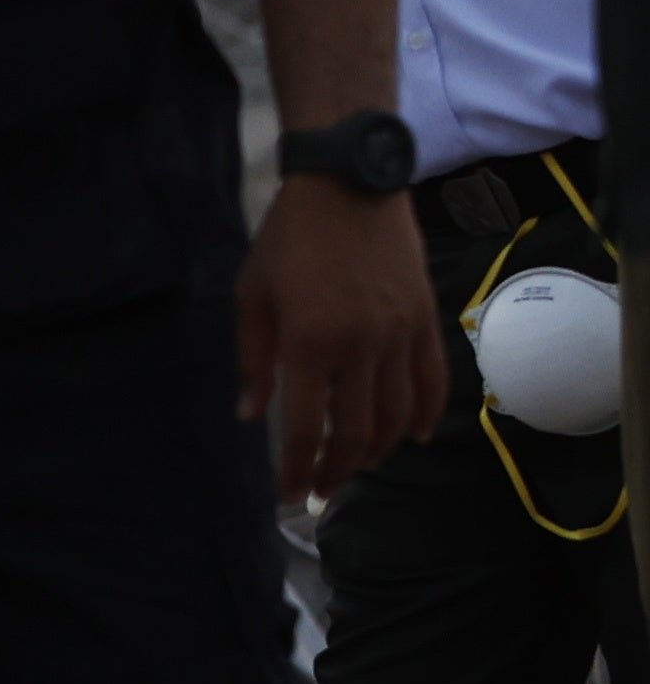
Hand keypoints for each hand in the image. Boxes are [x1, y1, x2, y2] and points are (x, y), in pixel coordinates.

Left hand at [234, 177, 445, 501]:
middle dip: (337, 471)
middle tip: (321, 491)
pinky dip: (425, 416)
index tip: (287, 496)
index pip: (306, 428)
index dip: (296, 469)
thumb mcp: (252, 297)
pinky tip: (413, 437)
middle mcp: (361, 347)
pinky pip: (432, 381)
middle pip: (356, 432)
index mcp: (310, 344)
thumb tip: (251, 415)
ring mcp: (400, 336)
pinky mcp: (426, 321)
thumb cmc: (288, 240)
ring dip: (378, 451)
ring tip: (358, 468)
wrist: (350, 187)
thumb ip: (254, 361)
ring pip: (397, 415)